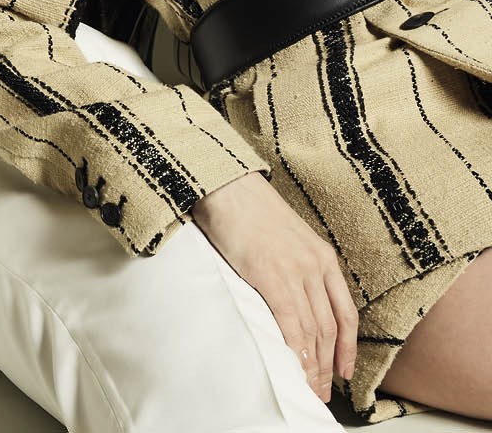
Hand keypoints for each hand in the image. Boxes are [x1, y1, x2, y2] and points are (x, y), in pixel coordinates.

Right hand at [191, 171, 357, 401]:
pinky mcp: (272, 277)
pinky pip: (291, 325)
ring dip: (312, 367)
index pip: (345, 312)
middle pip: (330, 329)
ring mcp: (296, 272)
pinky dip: (295, 353)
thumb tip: (288, 293)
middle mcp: (316, 266)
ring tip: (308, 390)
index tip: (344, 370)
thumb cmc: (248, 207)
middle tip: (322, 392)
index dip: (348, 347)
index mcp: (323, 255)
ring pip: (313, 333)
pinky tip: (293, 369)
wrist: (227, 184)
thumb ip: (293, 262)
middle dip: (328, 366)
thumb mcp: (285, 234)